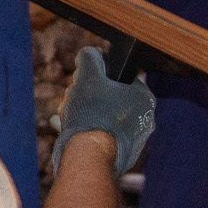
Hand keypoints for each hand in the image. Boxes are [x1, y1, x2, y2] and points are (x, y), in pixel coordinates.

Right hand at [52, 47, 155, 177]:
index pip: (119, 77)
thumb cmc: (93, 114)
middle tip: (71, 99)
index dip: (96, 76)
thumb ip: (90, 59)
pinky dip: (84, 131)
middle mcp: (144, 119)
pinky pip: (100, 136)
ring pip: (102, 118)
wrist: (90, 155)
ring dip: (81, 114)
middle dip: (85, 97)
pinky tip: (65, 129)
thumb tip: (90, 52)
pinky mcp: (120, 155)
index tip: (82, 80)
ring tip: (64, 116)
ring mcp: (134, 140)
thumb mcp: (88, 77)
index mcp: (143, 97)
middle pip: (109, 99)